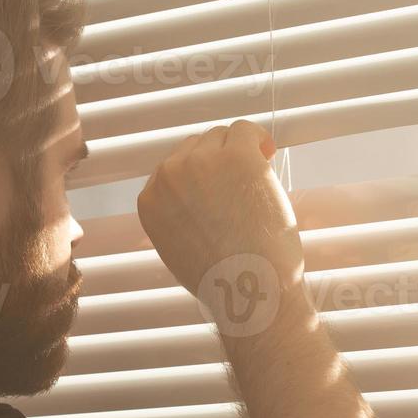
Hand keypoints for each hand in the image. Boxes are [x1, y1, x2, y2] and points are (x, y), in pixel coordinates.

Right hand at [137, 120, 304, 306]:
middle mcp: (168, 176)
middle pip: (194, 146)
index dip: (199, 177)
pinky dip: (258, 140)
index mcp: (150, 201)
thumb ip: (178, 216)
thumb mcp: (178, 249)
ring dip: (238, 152)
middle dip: (218, 161)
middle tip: (241, 186)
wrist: (246, 287)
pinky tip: (267, 158)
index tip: (219, 190)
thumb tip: (200, 197)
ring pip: (220, 136)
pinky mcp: (235, 155)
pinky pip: (245, 130)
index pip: (171, 169)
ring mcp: (200, 162)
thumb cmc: (221, 277)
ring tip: (255, 181)